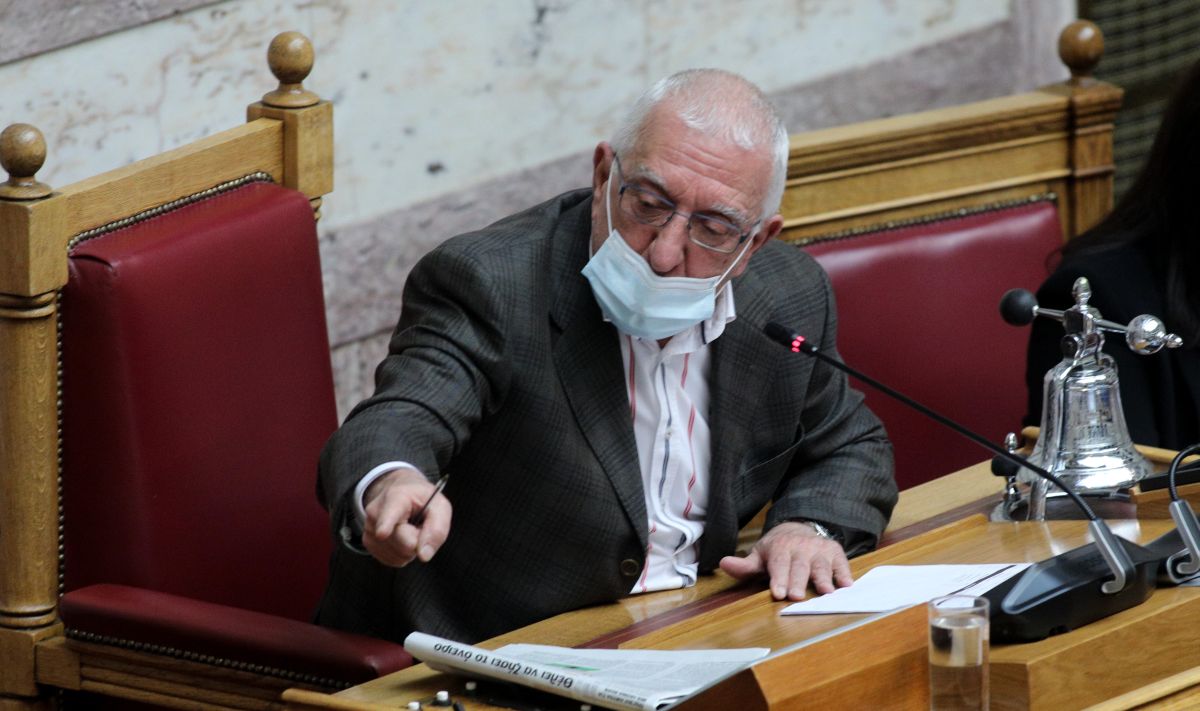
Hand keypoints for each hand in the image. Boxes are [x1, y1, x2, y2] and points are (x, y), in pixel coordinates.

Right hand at [361, 467, 451, 566]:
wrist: (401, 492)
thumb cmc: (421, 500)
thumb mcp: (440, 506)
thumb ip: (437, 530)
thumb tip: (423, 555)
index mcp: (396, 497)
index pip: (389, 514)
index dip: (386, 525)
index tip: (382, 533)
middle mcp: (377, 512)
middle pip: (404, 544)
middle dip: (418, 540)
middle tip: (419, 525)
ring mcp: (369, 528)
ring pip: (398, 555)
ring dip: (410, 547)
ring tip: (410, 528)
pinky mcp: (368, 541)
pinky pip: (392, 560)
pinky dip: (402, 553)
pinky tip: (402, 537)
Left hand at [718, 521, 852, 599]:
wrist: (798, 529)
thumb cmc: (776, 550)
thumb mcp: (759, 556)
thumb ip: (744, 565)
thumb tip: (723, 563)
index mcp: (780, 548)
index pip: (778, 564)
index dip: (778, 579)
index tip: (778, 593)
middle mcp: (800, 547)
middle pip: (800, 567)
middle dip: (798, 581)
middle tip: (797, 597)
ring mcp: (819, 550)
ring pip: (821, 566)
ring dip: (824, 578)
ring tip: (827, 592)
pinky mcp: (835, 552)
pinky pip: (841, 563)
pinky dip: (844, 573)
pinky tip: (846, 584)